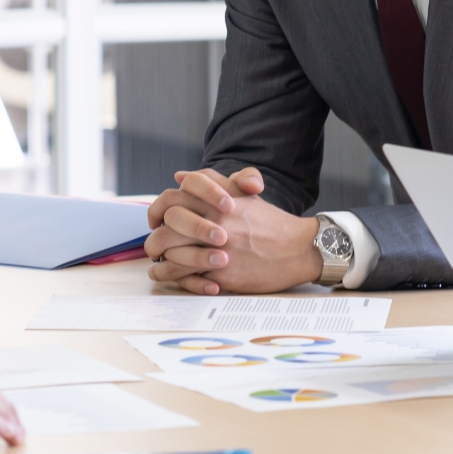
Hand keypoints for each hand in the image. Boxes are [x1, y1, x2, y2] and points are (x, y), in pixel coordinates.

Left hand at [145, 167, 322, 293]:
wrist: (297, 249)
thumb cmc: (270, 222)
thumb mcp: (243, 194)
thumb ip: (212, 181)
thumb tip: (180, 176)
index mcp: (216, 201)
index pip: (172, 199)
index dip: (157, 209)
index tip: (156, 219)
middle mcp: (214, 223)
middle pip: (166, 227)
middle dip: (154, 237)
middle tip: (154, 243)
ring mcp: (216, 249)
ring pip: (171, 253)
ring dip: (159, 259)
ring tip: (158, 262)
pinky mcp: (221, 273)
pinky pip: (185, 276)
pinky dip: (172, 277)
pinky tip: (168, 276)